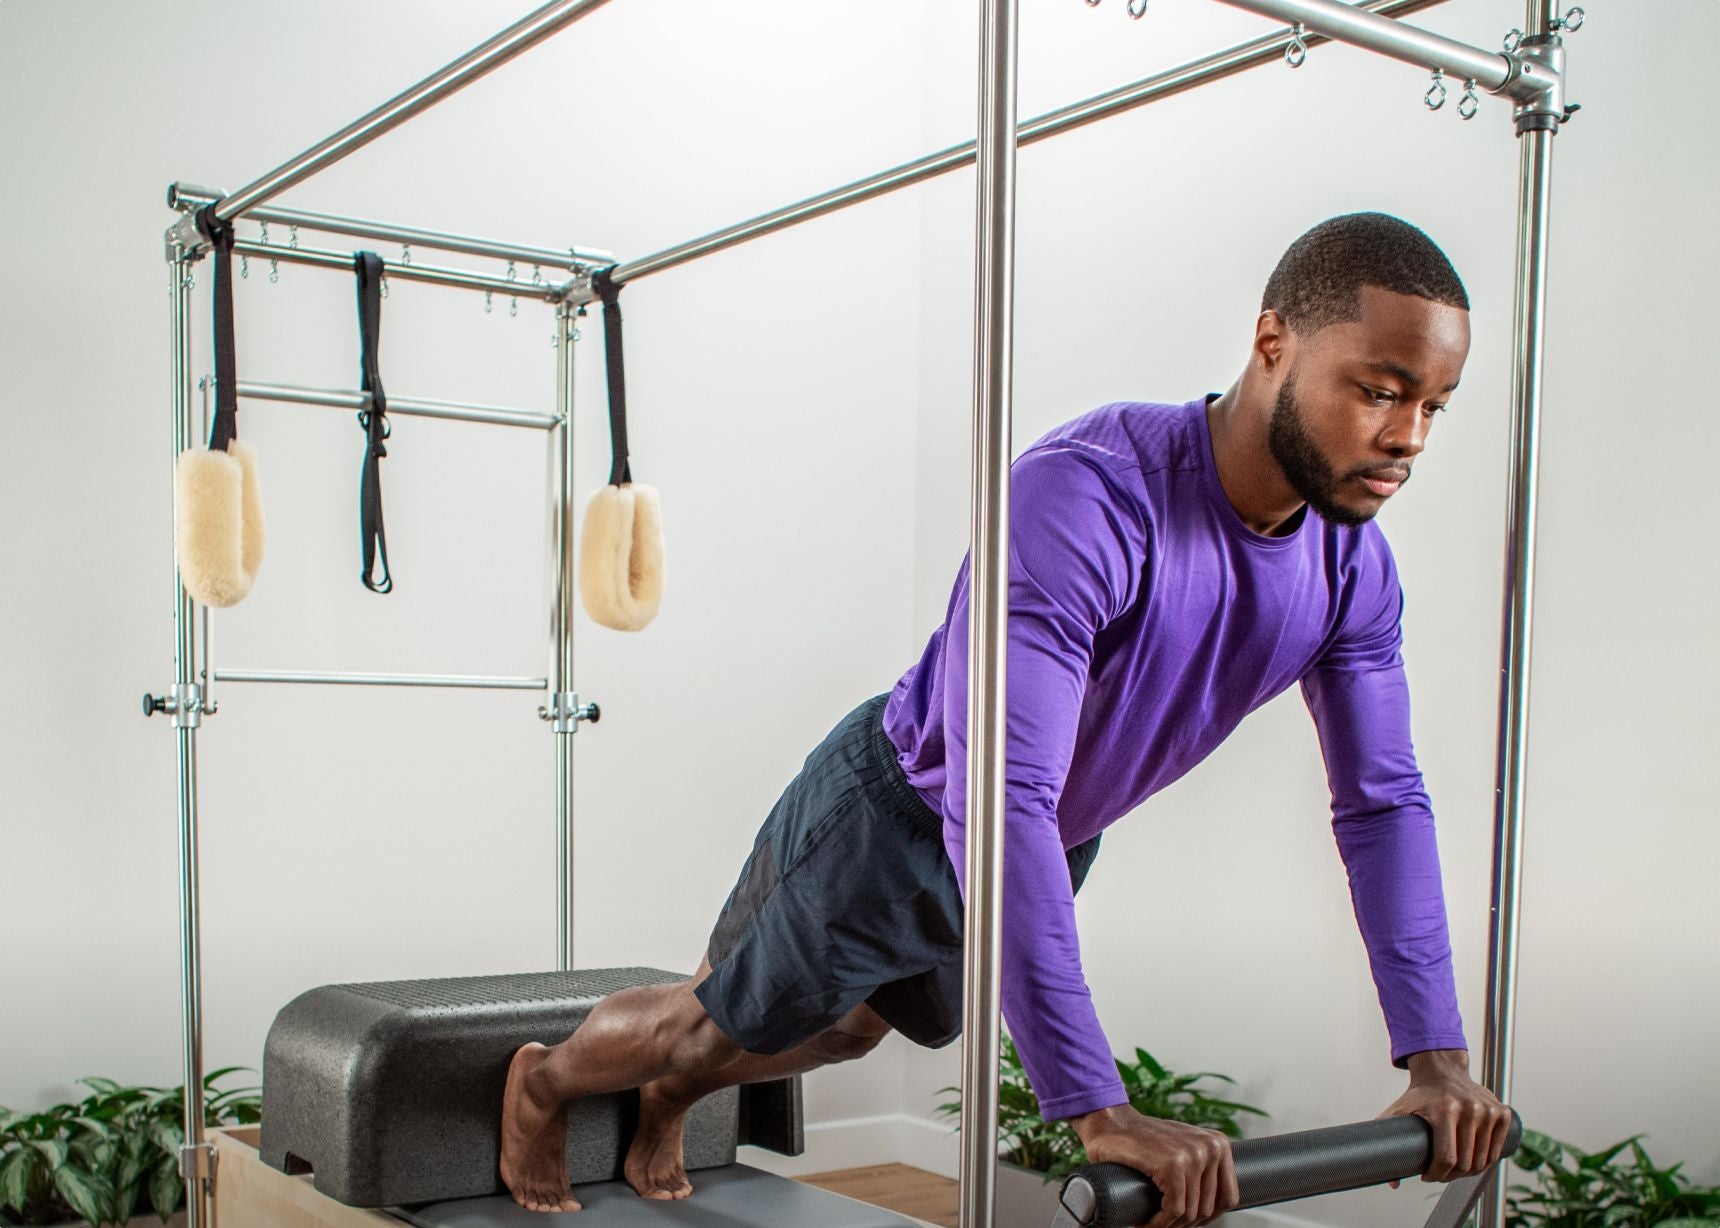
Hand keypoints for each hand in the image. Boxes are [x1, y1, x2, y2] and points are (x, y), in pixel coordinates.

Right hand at [1070, 1104, 1237, 1227]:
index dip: (1207, 1217)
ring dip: (1170, 1226)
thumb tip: (1211, 1207)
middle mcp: (1212, 1148)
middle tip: (1164, 1224)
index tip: (1187, 1222)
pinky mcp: (1173, 1164)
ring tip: (1153, 1224)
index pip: (1228, 1197)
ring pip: (1190, 1212)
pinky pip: (1174, 1209)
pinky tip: (1146, 1223)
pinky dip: (1160, 1223)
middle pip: (1208, 1208)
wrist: (1109, 1122)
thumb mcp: (1182, 1148)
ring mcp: (1193, 1155)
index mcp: (1219, 1144)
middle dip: (1185, 1223)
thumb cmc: (1141, 1140)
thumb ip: (1202, 1168)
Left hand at [1378, 1050, 1514, 1183]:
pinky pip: (1496, 1150)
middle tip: (1440, 1174)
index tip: (1427, 1176)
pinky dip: (1486, 1161)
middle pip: (1465, 1162)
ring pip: (1482, 1160)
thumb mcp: (1398, 1112)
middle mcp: (1469, 1108)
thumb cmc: (1419, 1094)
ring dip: (1469, 1172)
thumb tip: (1392, 1183)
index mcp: (1444, 1109)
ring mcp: (1488, 1110)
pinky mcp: (1501, 1113)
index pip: (1446, 1157)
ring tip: (1454, 1169)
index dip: (1436, 1174)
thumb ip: (1387, 1141)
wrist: (1442, 1070)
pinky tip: (1472, 1160)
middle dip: (1450, 1176)